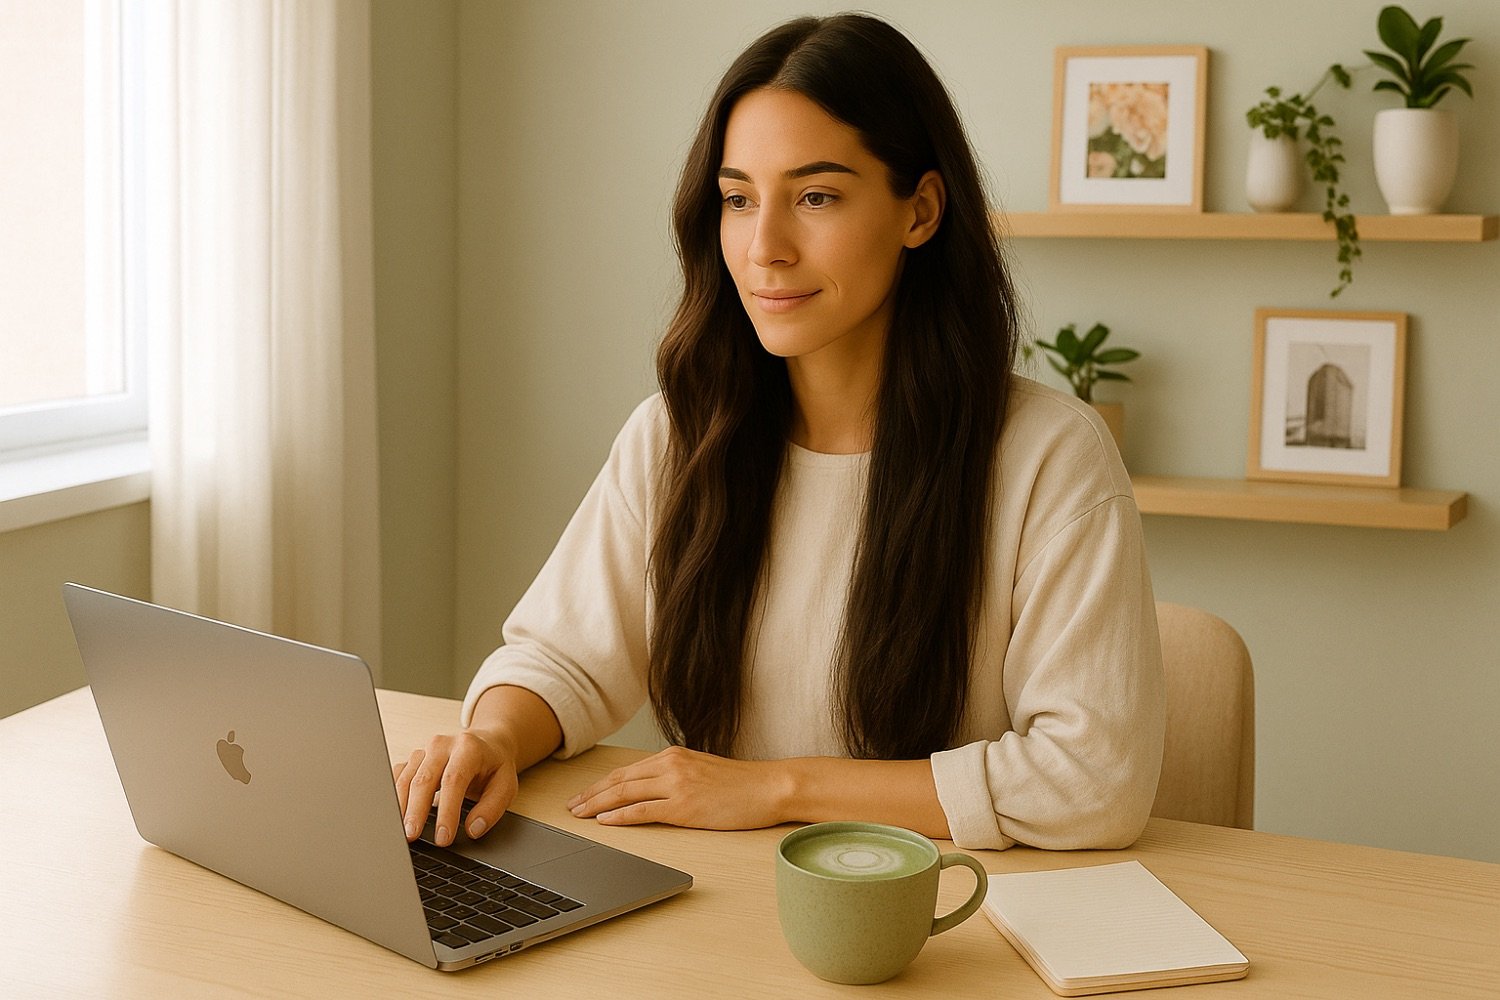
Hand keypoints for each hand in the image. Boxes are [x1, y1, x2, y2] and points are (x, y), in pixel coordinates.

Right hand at [393, 728, 519, 846]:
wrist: (487, 744)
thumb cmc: (495, 766)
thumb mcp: (506, 786)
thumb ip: (492, 808)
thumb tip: (473, 829)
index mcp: (469, 749)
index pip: (454, 780)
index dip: (447, 811)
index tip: (443, 837)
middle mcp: (443, 746)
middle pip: (424, 779)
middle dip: (416, 811)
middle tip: (412, 837)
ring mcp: (424, 751)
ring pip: (406, 779)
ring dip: (401, 807)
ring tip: (401, 832)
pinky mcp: (413, 759)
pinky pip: (398, 776)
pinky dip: (394, 797)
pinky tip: (395, 815)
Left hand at [566, 745, 792, 829]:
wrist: (769, 787)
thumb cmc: (741, 784)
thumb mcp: (702, 770)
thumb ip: (676, 775)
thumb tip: (652, 789)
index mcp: (673, 756)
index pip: (627, 771)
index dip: (600, 784)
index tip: (584, 795)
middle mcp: (671, 765)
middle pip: (619, 780)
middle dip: (591, 794)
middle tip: (571, 807)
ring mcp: (677, 784)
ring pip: (625, 793)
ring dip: (597, 804)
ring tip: (579, 814)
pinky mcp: (684, 805)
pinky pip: (644, 810)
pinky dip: (621, 816)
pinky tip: (605, 821)